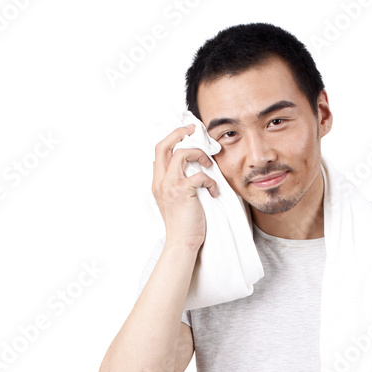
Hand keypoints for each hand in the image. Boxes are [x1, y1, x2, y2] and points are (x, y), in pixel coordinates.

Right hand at [152, 124, 218, 249]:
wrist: (182, 243)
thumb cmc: (182, 224)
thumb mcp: (173, 201)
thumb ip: (176, 184)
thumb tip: (190, 169)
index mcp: (157, 182)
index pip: (159, 151)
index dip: (171, 138)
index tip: (185, 132)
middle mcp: (160, 182)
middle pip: (163, 146)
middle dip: (178, 132)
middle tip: (193, 128)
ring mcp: (170, 186)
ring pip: (181, 154)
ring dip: (198, 154)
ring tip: (208, 165)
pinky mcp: (183, 192)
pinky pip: (199, 175)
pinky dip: (210, 181)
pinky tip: (213, 192)